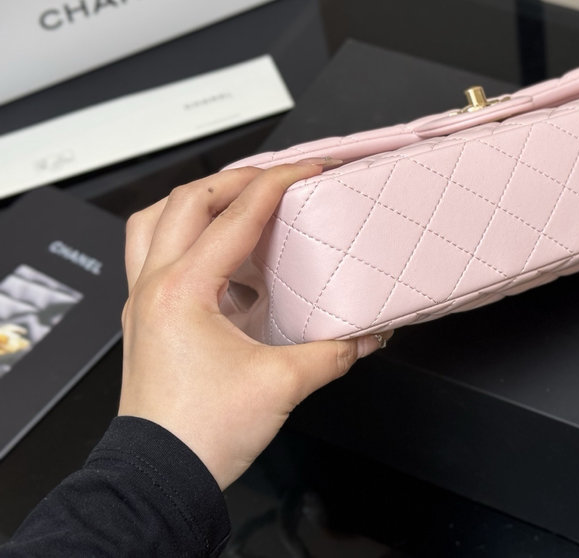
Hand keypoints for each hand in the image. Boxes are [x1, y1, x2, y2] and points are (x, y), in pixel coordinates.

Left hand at [118, 163, 385, 489]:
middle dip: (235, 179)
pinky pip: (154, 257)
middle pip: (185, 201)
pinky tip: (221, 262)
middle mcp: (155, 288)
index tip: (307, 170)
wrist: (159, 477)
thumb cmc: (199, 434)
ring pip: (153, 223)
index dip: (278, 183)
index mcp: (184, 291)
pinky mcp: (146, 322)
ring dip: (196, 203)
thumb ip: (333, 352)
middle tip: (275, 178)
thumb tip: (365, 336)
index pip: (237, 216)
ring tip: (234, 202)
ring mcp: (143, 303)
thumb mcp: (283, 385)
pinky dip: (186, 241)